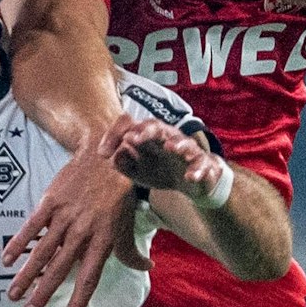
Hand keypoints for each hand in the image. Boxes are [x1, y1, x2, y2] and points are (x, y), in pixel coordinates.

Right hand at [3, 120, 150, 306]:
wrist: (107, 155)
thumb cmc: (120, 194)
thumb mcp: (127, 224)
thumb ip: (131, 251)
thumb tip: (146, 268)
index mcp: (103, 240)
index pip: (89, 278)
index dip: (77, 302)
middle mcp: (82, 232)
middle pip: (59, 269)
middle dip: (43, 294)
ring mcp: (65, 216)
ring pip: (42, 251)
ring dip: (26, 275)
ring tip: (13, 294)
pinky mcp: (51, 201)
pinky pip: (32, 225)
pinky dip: (19, 242)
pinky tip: (7, 259)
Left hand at [110, 116, 224, 200]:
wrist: (193, 180)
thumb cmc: (162, 170)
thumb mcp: (137, 172)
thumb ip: (123, 164)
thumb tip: (113, 156)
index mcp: (148, 138)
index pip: (131, 126)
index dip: (115, 135)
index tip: (103, 153)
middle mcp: (168, 138)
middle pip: (157, 127)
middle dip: (145, 131)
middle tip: (132, 138)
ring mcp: (187, 150)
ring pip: (184, 142)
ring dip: (177, 144)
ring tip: (169, 148)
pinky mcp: (202, 163)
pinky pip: (201, 163)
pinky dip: (196, 170)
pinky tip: (190, 176)